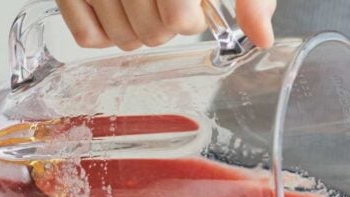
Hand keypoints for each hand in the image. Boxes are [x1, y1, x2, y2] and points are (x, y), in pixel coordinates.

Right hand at [56, 0, 276, 50]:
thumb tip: (262, 36)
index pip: (179, 20)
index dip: (191, 18)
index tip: (193, 5)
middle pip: (152, 34)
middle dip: (167, 25)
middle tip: (168, 0)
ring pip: (122, 40)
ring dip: (140, 30)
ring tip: (146, 2)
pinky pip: (87, 36)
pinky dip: (105, 31)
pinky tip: (120, 8)